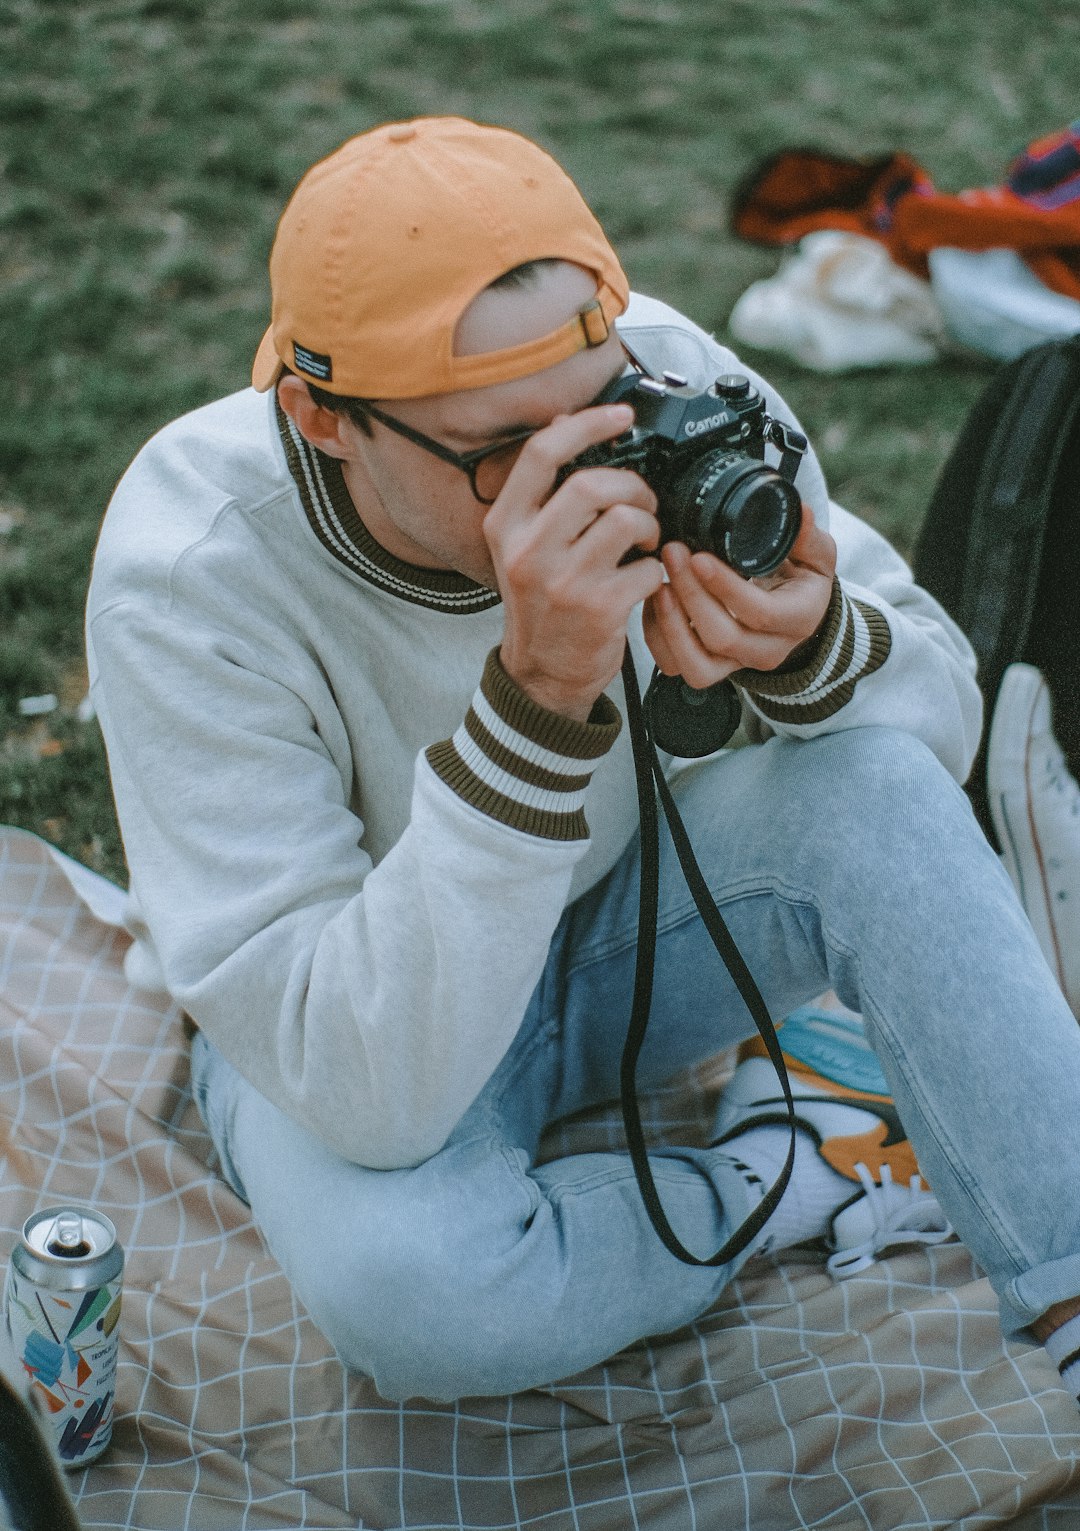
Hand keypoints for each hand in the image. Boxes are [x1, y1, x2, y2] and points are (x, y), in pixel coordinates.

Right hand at [484, 405, 664, 720]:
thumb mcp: (521, 546)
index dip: (587, 424)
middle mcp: (528, 550)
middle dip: (632, 486)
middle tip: (642, 504)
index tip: (621, 416)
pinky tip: (644, 581)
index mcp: (505, 525)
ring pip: (625, 520)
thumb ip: (540, 493)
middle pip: (593, 482)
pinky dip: (655, 572)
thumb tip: (563, 422)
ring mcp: (562, 581)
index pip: (543, 453)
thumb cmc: (540, 604)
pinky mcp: (597, 608)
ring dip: (649, 526)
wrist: (542, 674)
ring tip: (645, 542)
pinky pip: (645, 568)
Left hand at [643, 504, 837, 687]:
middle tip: (673, 553)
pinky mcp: (710, 668)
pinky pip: (675, 666)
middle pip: (722, 637)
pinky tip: (657, 600)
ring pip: (696, 664)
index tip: (699, 557)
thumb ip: (808, 536)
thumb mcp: (816, 556)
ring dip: (669, 623)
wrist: (793, 614)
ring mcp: (736, 664)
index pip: (760, 613)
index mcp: (798, 620)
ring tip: (659, 581)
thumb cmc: (801, 582)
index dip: (726, 588)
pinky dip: (657, 636)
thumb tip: (801, 512)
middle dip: (691, 595)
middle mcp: (768, 651)